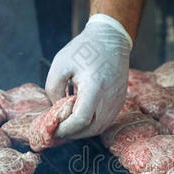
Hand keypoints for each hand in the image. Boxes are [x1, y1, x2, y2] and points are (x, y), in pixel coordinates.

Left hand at [45, 14, 131, 138]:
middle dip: (72, 133)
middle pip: (91, 129)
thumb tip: (56, 109)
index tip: (53, 129)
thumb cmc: (85, 49)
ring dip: (83, 131)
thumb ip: (53, 89)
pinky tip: (81, 119)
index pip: (80, 120)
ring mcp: (117, 101)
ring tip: (68, 126)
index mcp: (94, 87)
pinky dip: (92, 124)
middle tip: (58, 131)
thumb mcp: (60, 64)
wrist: (111, 40)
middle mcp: (109, 98)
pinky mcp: (120, 102)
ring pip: (99, 128)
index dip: (65, 129)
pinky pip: (105, 121)